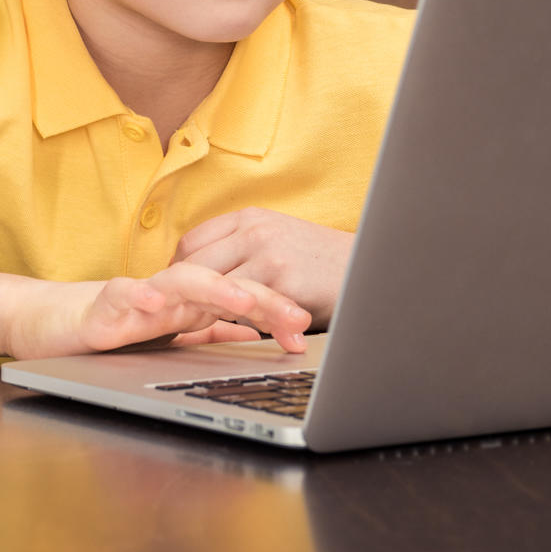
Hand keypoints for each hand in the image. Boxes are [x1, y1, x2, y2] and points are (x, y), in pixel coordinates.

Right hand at [5, 263, 310, 362]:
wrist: (52, 323)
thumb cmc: (113, 330)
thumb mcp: (172, 337)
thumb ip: (210, 334)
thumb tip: (254, 335)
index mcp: (190, 304)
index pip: (242, 301)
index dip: (276, 311)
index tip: (306, 330)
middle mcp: (171, 295)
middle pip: (225, 285)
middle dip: (264, 299)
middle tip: (298, 318)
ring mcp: (139, 297)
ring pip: (183, 283)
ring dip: (215, 289)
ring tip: (243, 300)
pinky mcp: (103, 304)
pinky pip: (124, 294)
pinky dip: (140, 296)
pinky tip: (155, 304)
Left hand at [172, 210, 353, 329]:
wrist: (372, 268)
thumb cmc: (322, 262)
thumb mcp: (279, 238)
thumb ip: (243, 247)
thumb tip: (201, 274)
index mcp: (250, 218)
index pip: (190, 242)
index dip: (179, 272)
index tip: (181, 294)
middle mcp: (255, 230)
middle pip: (193, 266)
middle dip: (186, 295)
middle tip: (187, 319)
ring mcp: (268, 254)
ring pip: (214, 290)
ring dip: (211, 313)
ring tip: (211, 329)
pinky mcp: (283, 282)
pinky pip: (243, 310)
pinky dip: (241, 326)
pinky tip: (245, 333)